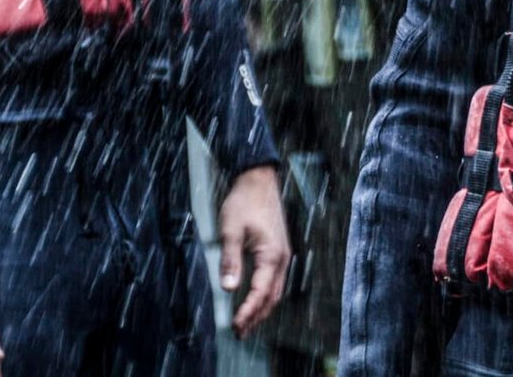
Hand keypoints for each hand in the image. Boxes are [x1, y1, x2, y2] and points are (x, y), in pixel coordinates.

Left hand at [217, 166, 289, 338]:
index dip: (248, 312)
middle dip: (257, 316)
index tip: (236, 326)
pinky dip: (267, 295)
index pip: (260, 292)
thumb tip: (229, 288)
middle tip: (240, 332)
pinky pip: (276, 280)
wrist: (258, 180)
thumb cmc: (244, 202)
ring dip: (263, 308)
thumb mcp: (231, 231)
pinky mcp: (279, 249)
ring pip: (276, 290)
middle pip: (272, 296)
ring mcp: (283, 253)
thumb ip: (230, 261)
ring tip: (248, 322)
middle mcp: (282, 257)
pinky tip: (256, 298)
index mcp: (271, 254)